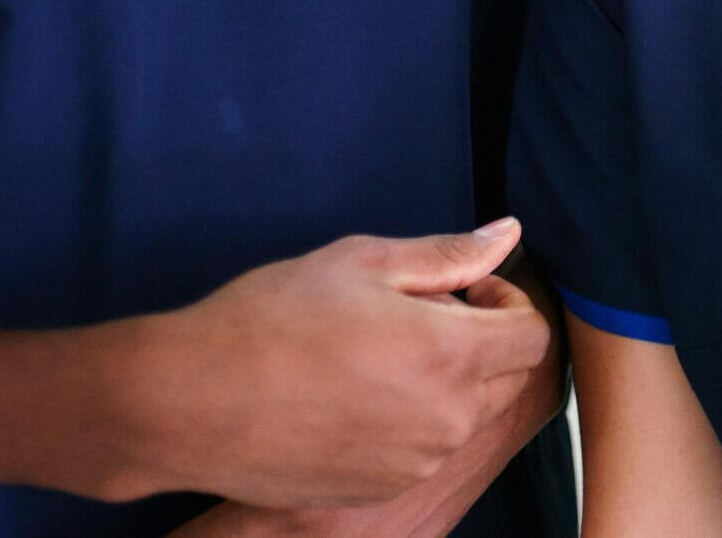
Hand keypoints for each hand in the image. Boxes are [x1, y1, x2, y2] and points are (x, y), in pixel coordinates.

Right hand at [122, 220, 551, 508]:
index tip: (464, 291)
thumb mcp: (363, 262)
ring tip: (375, 355)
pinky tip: (352, 397)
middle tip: (416, 316)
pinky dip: (411, 421)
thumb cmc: (271, 319)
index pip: (532, 336)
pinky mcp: (380, 490)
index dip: (506, 303)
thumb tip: (509, 233)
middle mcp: (445, 420)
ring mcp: (413, 463)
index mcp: (451, 357)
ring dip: (446, 383)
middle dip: (482, 342)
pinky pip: (423, 451)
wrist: (190, 402)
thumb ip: (447, 254)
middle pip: (507, 379)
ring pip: (465, 417)